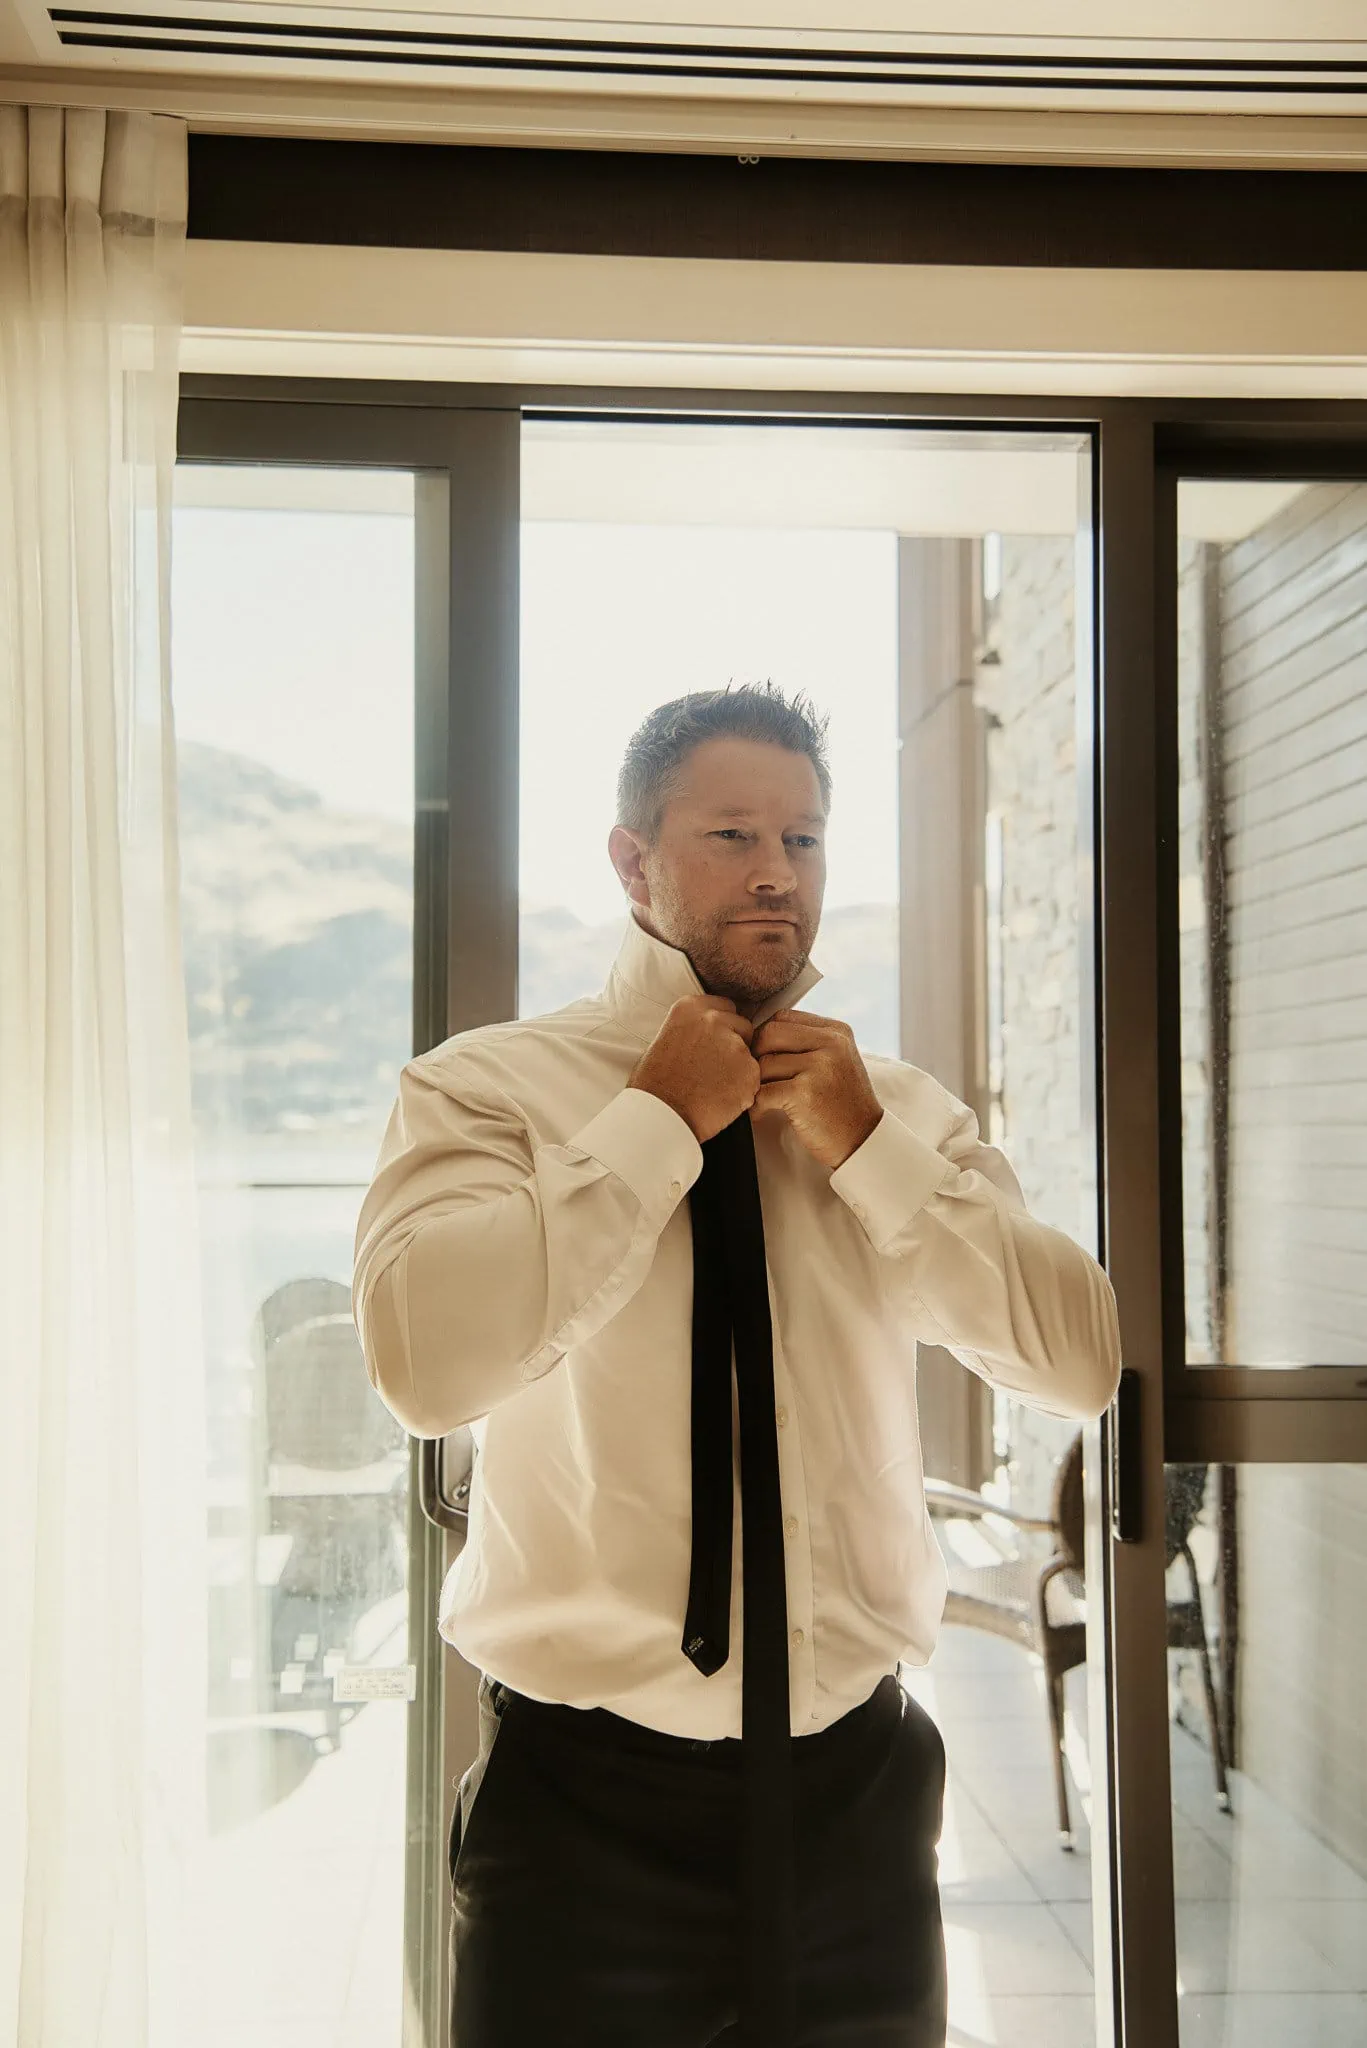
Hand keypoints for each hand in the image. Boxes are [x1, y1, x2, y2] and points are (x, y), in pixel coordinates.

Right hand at [626, 994, 759, 1145]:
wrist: (660, 1115)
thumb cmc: (654, 1086)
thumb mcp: (665, 1040)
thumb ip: (692, 1030)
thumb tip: (706, 1035)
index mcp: (690, 1007)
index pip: (725, 1007)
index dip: (724, 1027)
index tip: (716, 1043)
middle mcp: (714, 1020)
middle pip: (743, 1026)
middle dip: (736, 1044)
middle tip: (716, 1069)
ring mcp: (734, 1044)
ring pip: (750, 1054)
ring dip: (739, 1069)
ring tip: (714, 1089)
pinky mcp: (749, 1070)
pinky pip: (754, 1079)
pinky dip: (744, 1091)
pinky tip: (722, 1100)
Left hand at [748, 1010, 882, 1170]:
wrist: (863, 1140)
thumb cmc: (843, 1104)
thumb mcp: (837, 1061)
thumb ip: (809, 1042)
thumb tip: (762, 1033)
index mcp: (837, 1032)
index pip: (783, 1017)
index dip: (766, 1037)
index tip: (765, 1057)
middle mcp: (831, 1044)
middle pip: (769, 1033)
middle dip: (756, 1056)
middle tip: (759, 1078)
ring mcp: (819, 1067)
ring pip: (763, 1063)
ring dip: (756, 1085)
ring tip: (763, 1100)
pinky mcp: (805, 1093)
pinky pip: (762, 1091)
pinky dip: (756, 1106)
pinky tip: (762, 1113)